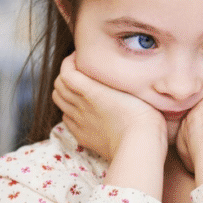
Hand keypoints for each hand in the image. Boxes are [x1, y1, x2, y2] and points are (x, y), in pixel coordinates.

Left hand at [52, 53, 166, 161]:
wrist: (140, 145)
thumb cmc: (143, 115)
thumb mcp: (133, 87)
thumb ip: (117, 77)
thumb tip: (113, 70)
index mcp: (91, 90)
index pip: (66, 71)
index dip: (69, 62)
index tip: (81, 57)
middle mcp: (81, 105)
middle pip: (58, 85)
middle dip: (65, 75)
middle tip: (79, 73)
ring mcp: (80, 122)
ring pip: (59, 101)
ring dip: (65, 93)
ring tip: (78, 91)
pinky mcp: (83, 136)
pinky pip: (67, 120)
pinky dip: (70, 112)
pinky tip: (83, 111)